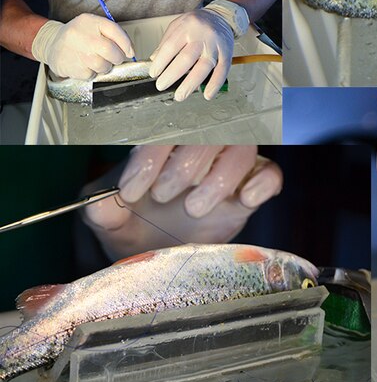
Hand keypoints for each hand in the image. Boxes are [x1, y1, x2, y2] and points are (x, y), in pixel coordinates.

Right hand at [30, 14, 134, 79]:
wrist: (52, 44)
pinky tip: (85, 65)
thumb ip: (115, 36)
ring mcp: (74, 51)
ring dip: (105, 67)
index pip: (114, 30)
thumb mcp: (96, 28)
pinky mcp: (70, 66)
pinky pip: (91, 75)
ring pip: (102, 66)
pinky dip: (92, 73)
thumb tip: (130, 52)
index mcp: (89, 21)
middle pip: (109, 50)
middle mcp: (80, 34)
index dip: (126, 44)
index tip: (129, 52)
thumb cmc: (80, 37)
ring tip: (97, 60)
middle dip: (117, 58)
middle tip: (114, 58)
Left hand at [82, 145, 282, 259]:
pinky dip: (263, 184)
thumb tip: (102, 201)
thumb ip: (100, 206)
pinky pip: (271, 175)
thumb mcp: (105, 216)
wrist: (155, 249)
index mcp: (164, 146)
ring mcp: (229, 170)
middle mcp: (200, 151)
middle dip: (185, 166)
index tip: (131, 192)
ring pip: (242, 151)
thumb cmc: (132, 222)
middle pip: (211, 135)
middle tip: (163, 197)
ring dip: (220, 178)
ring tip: (195, 207)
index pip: (167, 132)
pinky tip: (245, 201)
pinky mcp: (250, 192)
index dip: (151, 157)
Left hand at [148, 8, 233, 100]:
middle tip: (161, 86)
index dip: (161, 62)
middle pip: (187, 58)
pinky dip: (215, 84)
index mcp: (187, 27)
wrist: (222, 17)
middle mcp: (202, 35)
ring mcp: (216, 45)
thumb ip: (166, 42)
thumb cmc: (197, 23)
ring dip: (191, 84)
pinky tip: (207, 94)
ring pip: (204, 66)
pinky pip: (222, 70)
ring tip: (180, 95)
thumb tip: (154, 60)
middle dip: (172, 75)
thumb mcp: (178, 25)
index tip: (154, 74)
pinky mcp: (227, 53)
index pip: (171, 46)